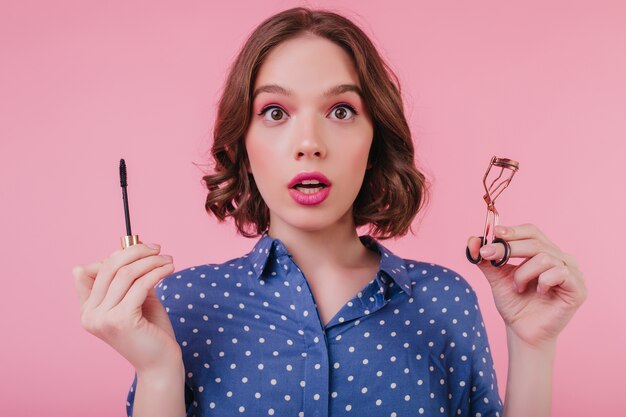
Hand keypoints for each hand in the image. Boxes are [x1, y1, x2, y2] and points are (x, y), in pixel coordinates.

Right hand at [72, 243, 180, 372]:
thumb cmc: (150, 331)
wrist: (160, 363)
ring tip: (168, 259)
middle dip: (135, 252)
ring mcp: (102, 319)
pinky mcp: (120, 320)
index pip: (87, 271)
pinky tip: (169, 269)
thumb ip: (130, 279)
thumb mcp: (136, 299)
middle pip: (108, 267)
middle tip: (157, 248)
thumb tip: (129, 249)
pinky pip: (140, 284)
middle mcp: (89, 315)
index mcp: (87, 310)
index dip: (114, 256)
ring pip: (126, 273)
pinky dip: (157, 272)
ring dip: (151, 261)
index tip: (141, 250)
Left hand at [466, 224, 586, 347]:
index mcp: (543, 251)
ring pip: (544, 258)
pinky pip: (559, 273)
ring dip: (523, 273)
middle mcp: (560, 258)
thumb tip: (472, 240)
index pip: (531, 231)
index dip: (513, 231)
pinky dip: (542, 281)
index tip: (495, 233)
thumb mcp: (496, 277)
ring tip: (517, 287)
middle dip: (508, 248)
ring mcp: (572, 272)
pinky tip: (538, 292)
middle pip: (535, 242)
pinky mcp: (578, 288)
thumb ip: (485, 259)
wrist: (522, 331)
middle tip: (488, 255)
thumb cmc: (514, 303)